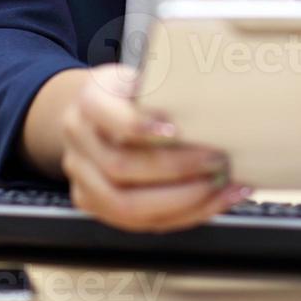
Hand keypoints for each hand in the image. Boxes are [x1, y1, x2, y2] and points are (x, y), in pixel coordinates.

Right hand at [59, 64, 249, 232]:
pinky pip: (144, 222)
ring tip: (222, 186)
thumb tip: (214, 99)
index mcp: (89, 103)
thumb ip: (167, 89)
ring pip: (127, 205)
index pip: (110, 119)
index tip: (176, 128)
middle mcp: (78, 144)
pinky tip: (217, 201)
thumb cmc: (132, 95)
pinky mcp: (99, 207)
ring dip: (184, 200)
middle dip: (175, 168)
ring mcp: (83, 181)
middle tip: (216, 160)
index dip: (141, 127)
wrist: (99, 115)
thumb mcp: (144, 77)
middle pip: (120, 167)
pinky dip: (186, 214)